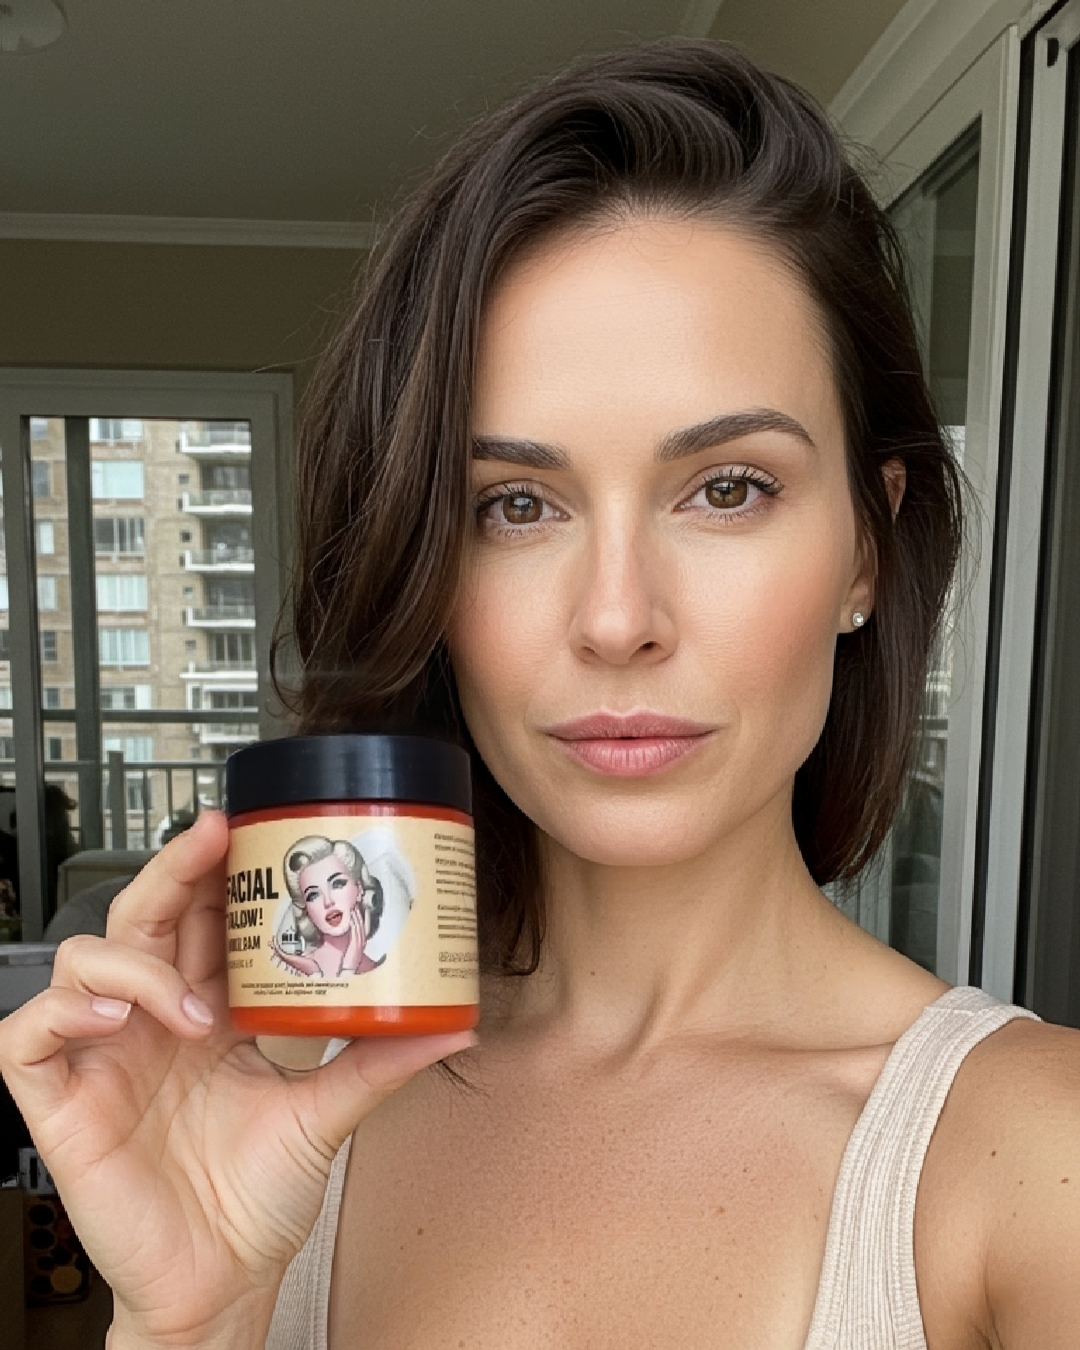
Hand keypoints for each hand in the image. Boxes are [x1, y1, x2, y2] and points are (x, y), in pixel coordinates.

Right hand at [0, 810, 475, 1348]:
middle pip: (141, 917)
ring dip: (134, 964)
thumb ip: (382, 1064)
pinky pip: (29, 1035)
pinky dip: (65, 1011)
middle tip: (213, 839)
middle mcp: (154, 1022)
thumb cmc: (259, 1200)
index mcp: (209, 1013)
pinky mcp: (63, 1103)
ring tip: (189, 1007)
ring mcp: (106, 1058)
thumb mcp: (327, 1114)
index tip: (247, 832)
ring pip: (82, 961)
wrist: (224, 1283)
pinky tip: (116, 1022)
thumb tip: (457, 1027)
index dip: (211, 872)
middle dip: (171, 870)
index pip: (198, 921)